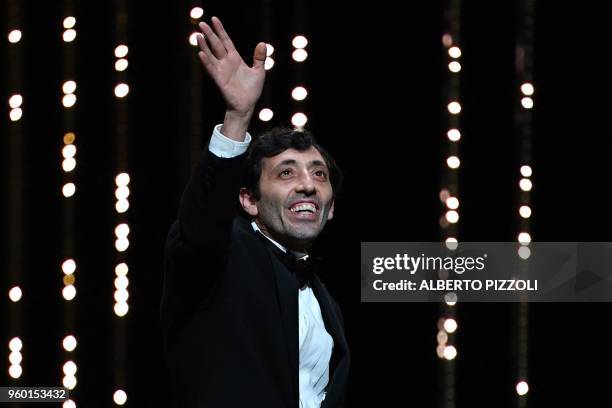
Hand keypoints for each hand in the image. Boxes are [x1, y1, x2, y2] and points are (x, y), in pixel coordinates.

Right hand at [197, 17, 265, 139]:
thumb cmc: (252, 90)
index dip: (220, 30)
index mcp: (235, 59)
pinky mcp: (220, 80)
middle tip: (201, 23)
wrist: (247, 105)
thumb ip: (259, 58)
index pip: (226, 41)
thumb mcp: (259, 71)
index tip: (214, 19)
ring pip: (211, 55)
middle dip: (210, 34)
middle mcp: (226, 63)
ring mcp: (222, 71)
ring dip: (204, 46)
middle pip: (216, 45)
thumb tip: (262, 43)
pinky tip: (201, 53)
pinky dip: (206, 61)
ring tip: (198, 35)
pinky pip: (212, 69)